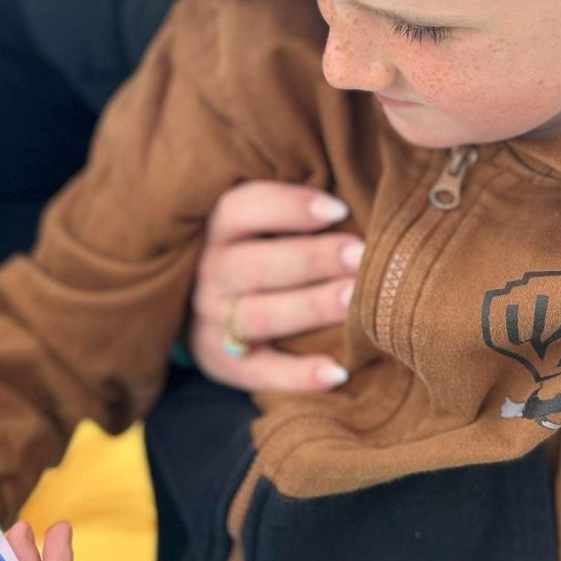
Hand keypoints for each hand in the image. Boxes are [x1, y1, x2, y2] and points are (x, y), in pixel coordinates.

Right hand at [189, 181, 361, 394]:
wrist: (198, 306)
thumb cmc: (254, 247)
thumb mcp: (255, 221)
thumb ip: (291, 206)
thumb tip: (358, 185)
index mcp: (216, 228)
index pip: (242, 208)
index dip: (290, 207)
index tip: (340, 209)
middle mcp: (210, 273)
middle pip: (258, 264)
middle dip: (313, 259)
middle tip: (363, 255)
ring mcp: (213, 321)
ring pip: (260, 315)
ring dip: (311, 307)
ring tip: (357, 300)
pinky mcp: (224, 363)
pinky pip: (260, 373)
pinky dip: (299, 376)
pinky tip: (339, 373)